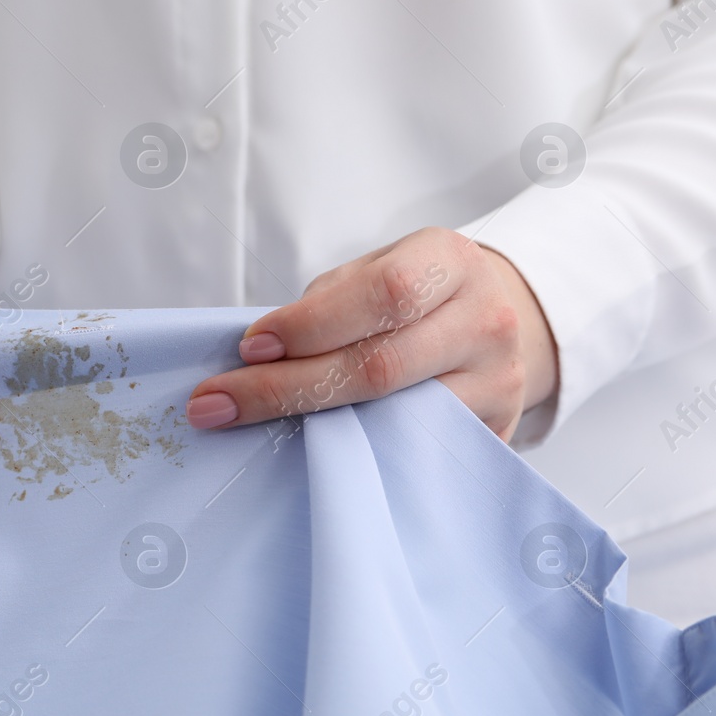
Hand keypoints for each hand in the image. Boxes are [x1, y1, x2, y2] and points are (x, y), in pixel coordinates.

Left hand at [185, 227, 556, 441]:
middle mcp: (487, 320)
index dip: (310, 324)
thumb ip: (324, 306)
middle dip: (285, 388)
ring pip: (394, 419)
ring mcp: (499, 383)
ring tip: (245, 429)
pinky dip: (350, 453)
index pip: (383, 294)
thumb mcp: (373, 274)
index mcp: (452, 262)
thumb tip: (252, 359)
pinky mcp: (492, 434)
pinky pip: (409, 452)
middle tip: (216, 403)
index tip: (248, 347)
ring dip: (310, 428)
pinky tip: (304, 454)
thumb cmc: (410, 296)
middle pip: (380, 366)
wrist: (490, 321)